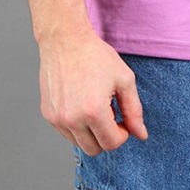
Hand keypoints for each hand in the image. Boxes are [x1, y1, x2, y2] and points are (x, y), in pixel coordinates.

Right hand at [38, 29, 147, 154]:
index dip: (123, 133)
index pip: (112, 143)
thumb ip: (134, 110)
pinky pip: (66, 133)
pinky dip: (77, 125)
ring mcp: (57, 118)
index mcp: (94, 111)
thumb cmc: (96, 56)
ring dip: (91, 132)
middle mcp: (72, 119)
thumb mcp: (124, 79)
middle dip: (107, 135)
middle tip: (110, 112)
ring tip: (95, 104)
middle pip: (95, 149)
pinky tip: (81, 102)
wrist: (66, 40)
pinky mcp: (48, 114)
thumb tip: (141, 135)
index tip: (122, 118)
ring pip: (79, 143)